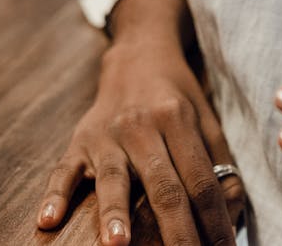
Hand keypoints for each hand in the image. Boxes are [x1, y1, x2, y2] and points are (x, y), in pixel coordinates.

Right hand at [38, 39, 242, 244]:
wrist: (138, 55)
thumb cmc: (177, 96)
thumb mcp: (205, 118)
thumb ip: (220, 162)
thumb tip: (233, 213)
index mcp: (178, 120)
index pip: (200, 180)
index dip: (214, 220)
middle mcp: (143, 126)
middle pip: (163, 187)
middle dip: (177, 233)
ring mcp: (108, 134)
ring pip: (113, 177)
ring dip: (115, 213)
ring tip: (117, 245)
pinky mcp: (79, 140)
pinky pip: (64, 169)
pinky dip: (55, 195)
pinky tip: (48, 221)